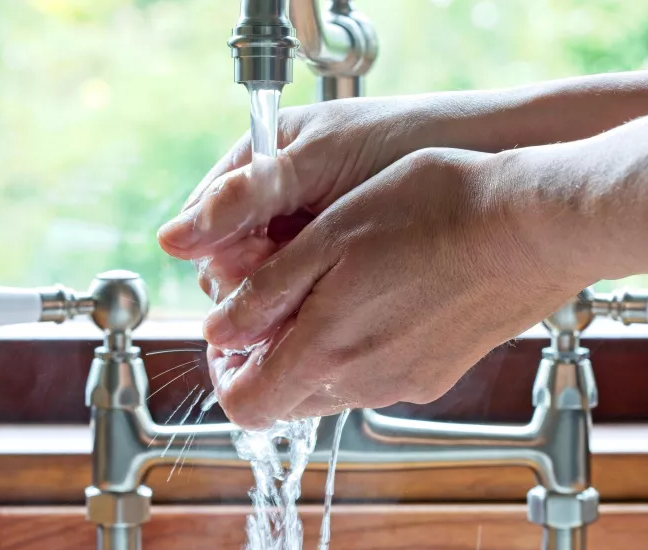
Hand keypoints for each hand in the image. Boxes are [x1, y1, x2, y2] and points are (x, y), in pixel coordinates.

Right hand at [156, 96, 473, 301]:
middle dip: (252, 286)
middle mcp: (277, 210)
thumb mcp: (319, 159)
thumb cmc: (398, 137)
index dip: (221, 256)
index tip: (247, 274)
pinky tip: (332, 314)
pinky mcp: (338, 269)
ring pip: (268, 293)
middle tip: (288, 291)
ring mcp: (307, 241)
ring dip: (280, 306)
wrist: (476, 152)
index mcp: (260, 170)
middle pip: (233, 269)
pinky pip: (306, 302)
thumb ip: (251, 193)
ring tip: (313, 305)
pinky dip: (312, 311)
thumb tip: (171, 240)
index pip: (210, 228)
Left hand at [199, 148, 600, 428]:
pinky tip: (385, 291)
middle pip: (289, 399)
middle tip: (281, 294)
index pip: (248, 407)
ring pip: (334, 385)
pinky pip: (379, 374)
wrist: (536, 223)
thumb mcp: (332, 235)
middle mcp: (366, 383)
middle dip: (271, 355)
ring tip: (336, 282)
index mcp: (329, 350)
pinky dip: (363, 345)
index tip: (233, 332)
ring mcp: (408, 382)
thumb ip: (267, 291)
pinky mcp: (441, 373)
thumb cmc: (437, 211)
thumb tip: (220, 330)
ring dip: (318, 347)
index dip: (227, 373)